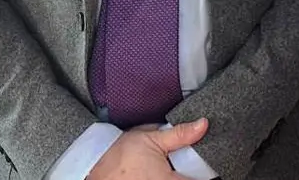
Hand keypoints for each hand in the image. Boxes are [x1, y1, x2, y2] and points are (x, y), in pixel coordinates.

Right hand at [89, 119, 207, 178]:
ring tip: (171, 168)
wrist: (93, 164)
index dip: (204, 173)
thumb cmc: (120, 154)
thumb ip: (180, 134)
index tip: (206, 167)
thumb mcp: (152, 139)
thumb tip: (203, 125)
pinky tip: (160, 173)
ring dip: (177, 175)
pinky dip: (166, 177)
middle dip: (189, 173)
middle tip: (187, 164)